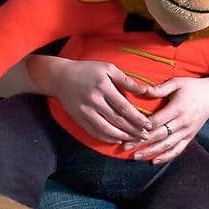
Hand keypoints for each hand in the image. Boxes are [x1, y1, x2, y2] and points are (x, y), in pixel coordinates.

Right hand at [29, 56, 152, 144]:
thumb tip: (145, 91)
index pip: (124, 107)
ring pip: (106, 129)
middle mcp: (94, 101)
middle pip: (117, 120)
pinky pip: (94, 132)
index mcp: (103, 87)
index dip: (137, 119)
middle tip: (145, 136)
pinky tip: (117, 139)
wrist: (61, 77)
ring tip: (133, 139)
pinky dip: (107, 138)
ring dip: (122, 136)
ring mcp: (85, 111)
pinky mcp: (79, 118)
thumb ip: (126, 80)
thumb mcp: (108, 69)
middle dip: (133, 130)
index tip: (148, 125)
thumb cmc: (88, 70)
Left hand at [123, 77, 208, 163]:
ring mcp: (187, 132)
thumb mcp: (176, 83)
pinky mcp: (190, 137)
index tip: (128, 130)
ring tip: (136, 156)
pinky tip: (154, 162)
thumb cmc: (192, 87)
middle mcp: (183, 123)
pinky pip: (178, 150)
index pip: (156, 121)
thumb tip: (141, 91)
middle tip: (125, 146)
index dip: (142, 127)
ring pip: (167, 145)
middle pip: (159, 135)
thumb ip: (159, 89)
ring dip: (151, 152)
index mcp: (178, 108)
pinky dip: (166, 157)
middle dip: (141, 142)